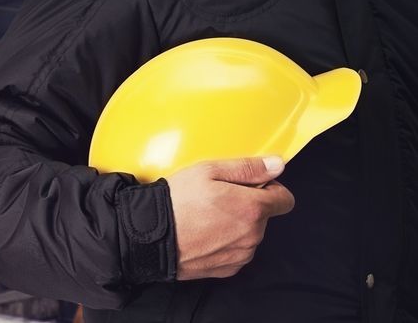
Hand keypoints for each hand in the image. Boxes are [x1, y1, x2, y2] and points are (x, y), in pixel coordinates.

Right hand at [166, 157, 294, 279]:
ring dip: (236, 226)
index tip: (249, 186)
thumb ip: (248, 168)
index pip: (285, 199)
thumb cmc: (176, 202)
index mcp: (252, 208)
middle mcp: (252, 235)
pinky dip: (225, 244)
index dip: (269, 188)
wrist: (149, 237)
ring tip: (206, 218)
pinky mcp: (227, 269)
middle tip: (216, 200)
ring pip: (249, 235)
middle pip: (264, 217)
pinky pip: (236, 252)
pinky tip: (204, 234)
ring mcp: (240, 255)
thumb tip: (277, 165)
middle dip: (247, 206)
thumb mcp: (208, 171)